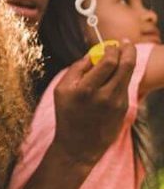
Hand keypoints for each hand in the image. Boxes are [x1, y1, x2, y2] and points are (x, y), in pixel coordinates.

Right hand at [52, 40, 135, 166]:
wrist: (78, 145)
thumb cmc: (67, 114)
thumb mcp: (61, 90)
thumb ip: (76, 69)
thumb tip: (93, 53)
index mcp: (86, 89)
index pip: (108, 61)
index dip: (113, 49)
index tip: (111, 44)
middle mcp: (104, 96)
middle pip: (126, 65)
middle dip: (128, 50)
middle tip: (125, 43)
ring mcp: (117, 103)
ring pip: (128, 75)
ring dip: (126, 62)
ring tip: (121, 56)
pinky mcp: (123, 109)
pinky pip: (124, 87)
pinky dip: (120, 79)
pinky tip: (112, 79)